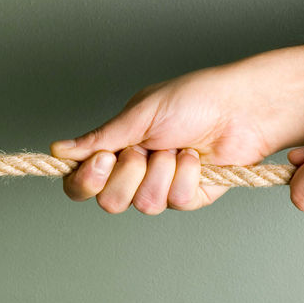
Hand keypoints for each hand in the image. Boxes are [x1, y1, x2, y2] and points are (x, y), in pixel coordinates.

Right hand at [51, 49, 303, 213]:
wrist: (243, 108)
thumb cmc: (195, 98)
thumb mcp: (139, 114)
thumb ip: (99, 138)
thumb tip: (60, 150)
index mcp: (116, 146)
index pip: (81, 181)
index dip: (86, 180)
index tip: (102, 160)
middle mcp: (135, 169)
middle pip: (109, 201)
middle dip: (129, 175)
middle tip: (146, 150)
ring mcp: (162, 184)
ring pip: (144, 204)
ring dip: (162, 173)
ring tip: (178, 148)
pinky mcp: (190, 196)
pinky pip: (176, 203)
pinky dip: (187, 178)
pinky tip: (198, 159)